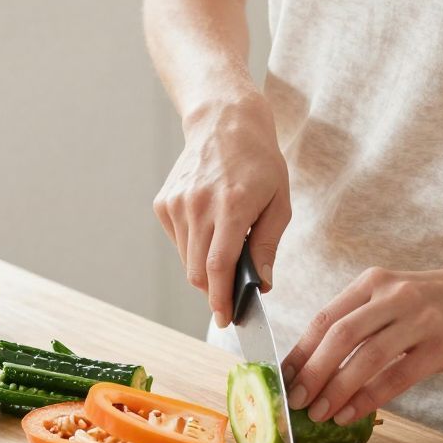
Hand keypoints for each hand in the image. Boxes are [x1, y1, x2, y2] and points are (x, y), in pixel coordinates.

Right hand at [153, 93, 290, 325]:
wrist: (223, 122)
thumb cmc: (259, 162)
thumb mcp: (278, 202)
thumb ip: (267, 246)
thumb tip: (261, 285)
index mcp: (231, 206)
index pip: (218, 267)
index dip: (221, 299)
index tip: (226, 320)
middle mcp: (198, 206)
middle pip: (198, 271)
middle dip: (214, 293)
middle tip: (231, 298)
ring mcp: (176, 204)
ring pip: (186, 260)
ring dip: (205, 269)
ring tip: (225, 250)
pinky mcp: (164, 203)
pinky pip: (178, 242)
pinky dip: (193, 248)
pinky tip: (210, 229)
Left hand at [281, 258, 442, 424]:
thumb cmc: (435, 300)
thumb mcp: (393, 295)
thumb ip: (361, 320)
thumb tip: (317, 365)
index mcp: (373, 283)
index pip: (325, 318)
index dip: (300, 352)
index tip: (283, 380)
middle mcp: (392, 297)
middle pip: (339, 336)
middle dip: (312, 373)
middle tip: (296, 402)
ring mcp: (418, 320)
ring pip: (366, 358)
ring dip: (337, 389)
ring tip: (320, 414)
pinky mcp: (440, 346)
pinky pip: (396, 376)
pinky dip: (369, 398)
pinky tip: (352, 413)